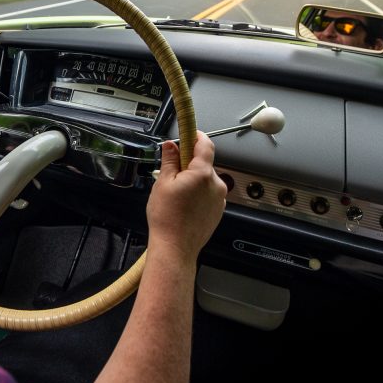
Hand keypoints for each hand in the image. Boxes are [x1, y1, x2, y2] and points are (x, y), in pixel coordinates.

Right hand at [145, 131, 226, 263]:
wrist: (175, 248)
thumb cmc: (167, 218)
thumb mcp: (163, 183)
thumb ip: (170, 160)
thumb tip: (171, 145)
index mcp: (202, 174)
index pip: (206, 145)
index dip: (197, 136)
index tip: (189, 134)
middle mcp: (216, 184)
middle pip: (205, 164)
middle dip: (190, 163)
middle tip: (172, 172)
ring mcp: (220, 199)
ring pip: (206, 180)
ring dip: (194, 179)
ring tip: (176, 194)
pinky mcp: (218, 210)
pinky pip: (209, 194)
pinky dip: (198, 193)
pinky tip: (184, 205)